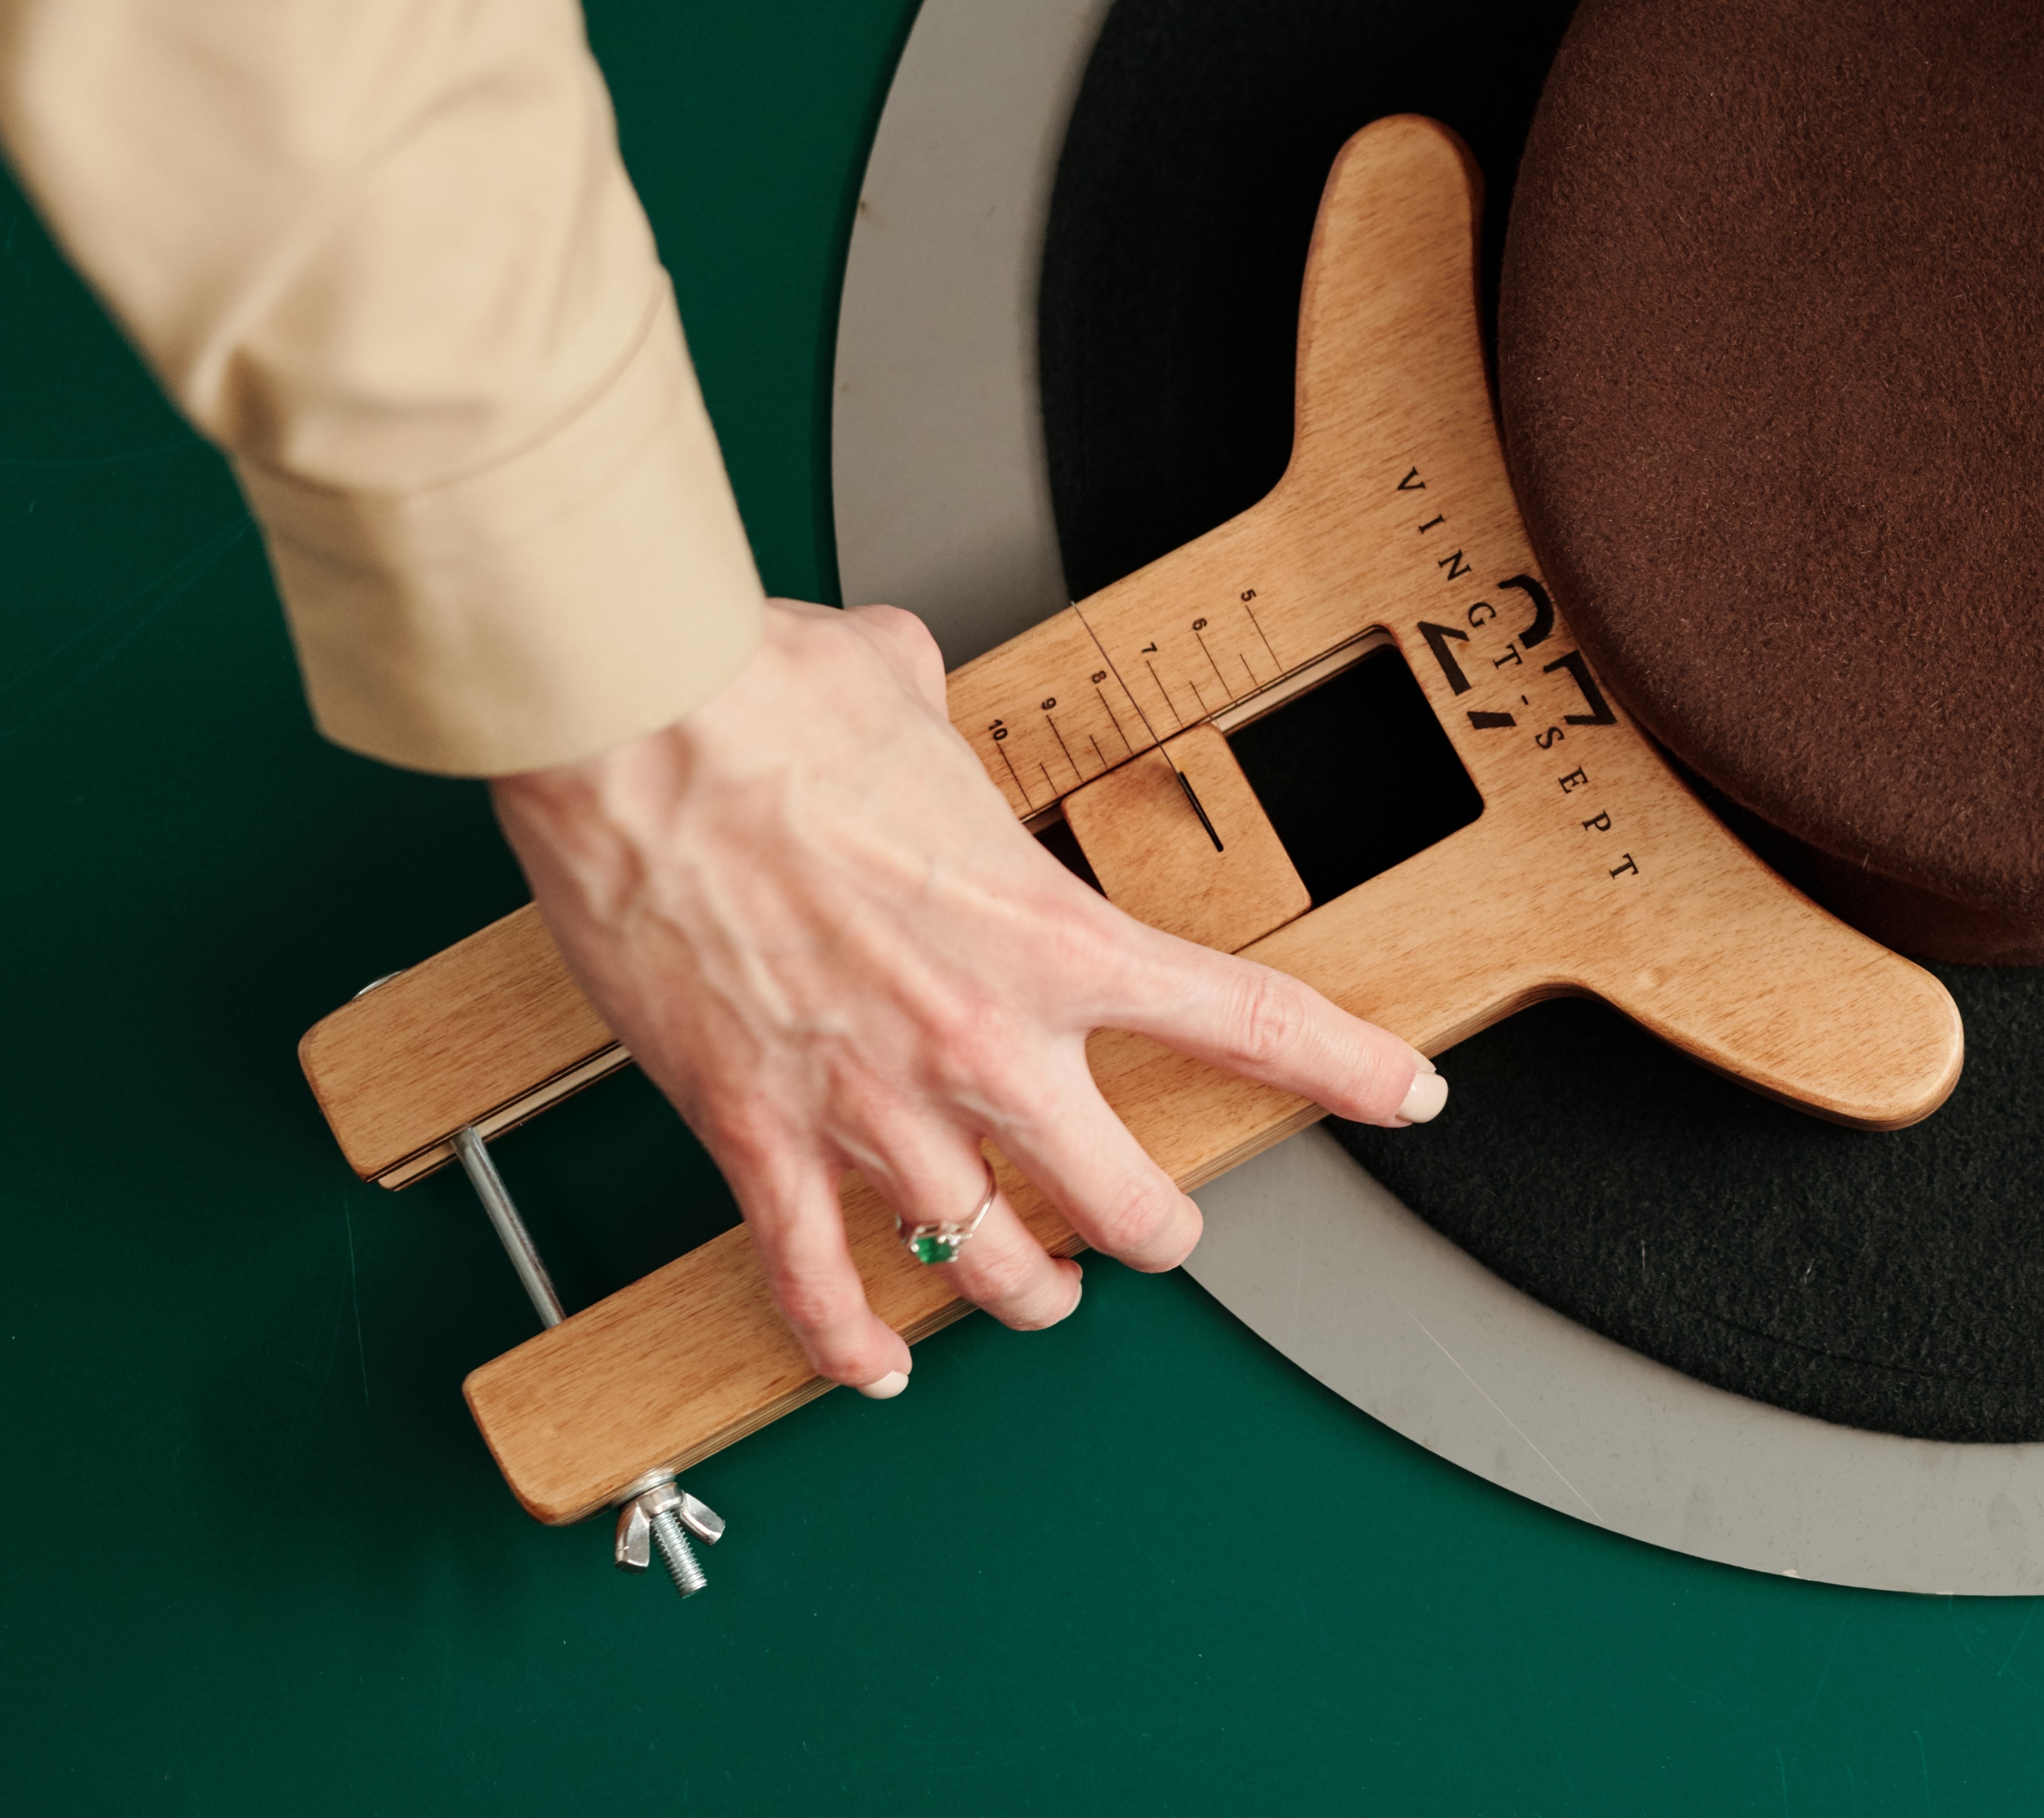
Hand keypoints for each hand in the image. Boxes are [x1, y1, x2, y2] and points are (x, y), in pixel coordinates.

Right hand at [489, 599, 1441, 1392]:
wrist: (636, 732)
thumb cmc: (765, 703)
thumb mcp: (901, 688)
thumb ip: (931, 715)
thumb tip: (893, 680)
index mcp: (1050, 937)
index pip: (1250, 1021)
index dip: (1350, 1071)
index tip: (1407, 1097)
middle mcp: (981, 1045)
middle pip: (1126, 1203)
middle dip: (1152, 1234)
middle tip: (1153, 1233)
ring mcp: (867, 1106)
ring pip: (986, 1264)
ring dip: (1024, 1291)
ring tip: (1037, 1293)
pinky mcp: (753, 1136)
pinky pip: (816, 1283)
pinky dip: (848, 1340)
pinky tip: (879, 1364)